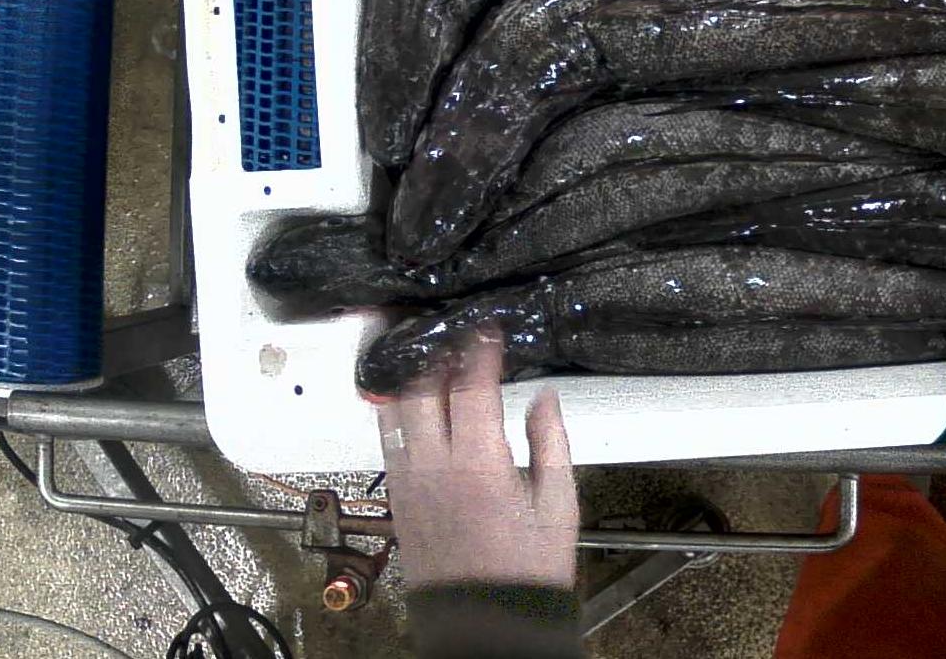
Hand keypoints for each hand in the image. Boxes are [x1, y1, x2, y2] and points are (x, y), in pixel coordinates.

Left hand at [375, 337, 578, 589]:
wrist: (484, 620)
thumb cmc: (526, 567)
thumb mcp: (558, 505)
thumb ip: (551, 443)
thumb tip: (545, 398)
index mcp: (479, 465)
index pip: (471, 386)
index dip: (479, 348)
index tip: (486, 325)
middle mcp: (434, 467)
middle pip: (421, 389)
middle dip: (436, 353)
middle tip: (453, 333)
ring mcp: (408, 481)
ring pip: (394, 410)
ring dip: (409, 377)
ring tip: (425, 354)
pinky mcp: (397, 496)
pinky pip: (387, 439)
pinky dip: (395, 410)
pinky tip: (409, 398)